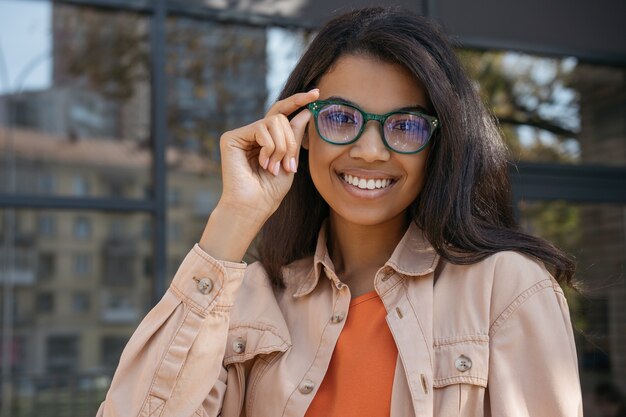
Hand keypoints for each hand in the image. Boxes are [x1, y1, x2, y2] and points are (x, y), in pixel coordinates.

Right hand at [217, 89, 318, 223]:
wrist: (253, 207)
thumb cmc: (270, 190)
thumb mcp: (290, 160)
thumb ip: (295, 135)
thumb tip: (305, 111)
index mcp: (267, 139)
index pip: (283, 113)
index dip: (298, 101)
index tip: (316, 94)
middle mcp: (253, 134)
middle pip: (281, 118)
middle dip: (291, 141)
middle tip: (289, 165)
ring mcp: (242, 134)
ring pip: (273, 122)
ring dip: (281, 147)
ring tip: (274, 167)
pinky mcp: (231, 137)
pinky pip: (261, 128)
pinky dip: (269, 147)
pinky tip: (263, 163)